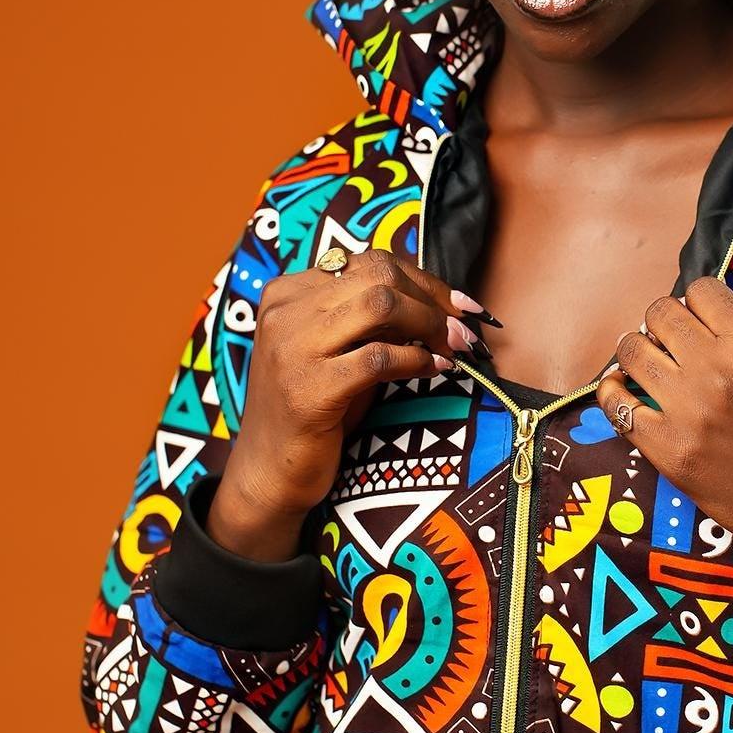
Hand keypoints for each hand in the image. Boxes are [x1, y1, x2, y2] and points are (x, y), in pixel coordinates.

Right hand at [211, 250, 496, 552]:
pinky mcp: (309, 389)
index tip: (458, 304)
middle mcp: (285, 311)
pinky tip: (434, 369)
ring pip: (381, 306)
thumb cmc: (315, 406)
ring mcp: (293, 348)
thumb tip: (439, 301)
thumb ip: (370, 319)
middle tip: (462, 329)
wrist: (270, 469)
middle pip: (379, 276)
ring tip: (453, 347)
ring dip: (430, 324)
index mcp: (288, 292)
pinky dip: (416, 360)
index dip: (423, 281)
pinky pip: (379, 357)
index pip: (369, 263)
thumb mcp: (337, 348)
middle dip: (432, 300)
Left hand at [594, 277, 732, 599]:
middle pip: (661, 313)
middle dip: (664, 323)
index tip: (700, 319)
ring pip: (632, 350)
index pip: (702, 290)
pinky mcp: (666, 450)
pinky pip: (614, 403)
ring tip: (649, 366)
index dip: (698, 302)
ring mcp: (688, 412)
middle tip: (672, 342)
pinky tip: (625, 394)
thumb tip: (700, 320)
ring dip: (638, 353)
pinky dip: (614, 393)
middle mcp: (718, 371)